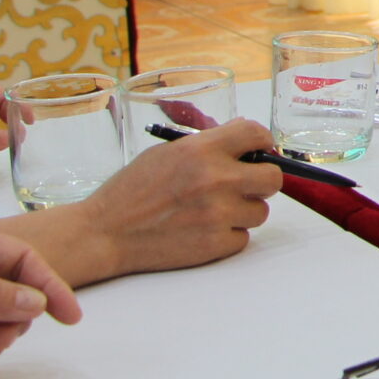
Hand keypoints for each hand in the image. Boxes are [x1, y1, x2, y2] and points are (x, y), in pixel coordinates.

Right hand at [70, 118, 282, 279]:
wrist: (104, 233)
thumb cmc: (131, 191)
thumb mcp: (167, 153)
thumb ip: (207, 145)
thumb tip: (244, 137)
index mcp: (202, 150)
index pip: (257, 134)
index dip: (262, 142)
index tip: (258, 151)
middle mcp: (216, 179)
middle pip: (273, 178)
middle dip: (260, 181)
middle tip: (241, 185)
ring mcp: (219, 214)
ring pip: (261, 211)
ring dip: (243, 211)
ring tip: (211, 211)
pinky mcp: (216, 244)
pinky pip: (242, 238)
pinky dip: (227, 236)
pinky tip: (201, 231)